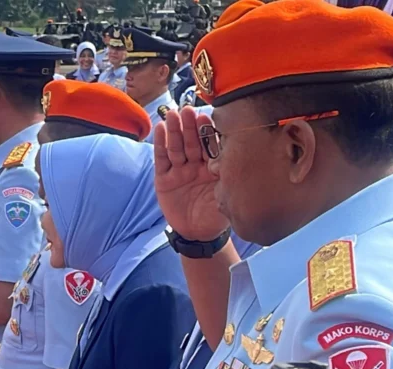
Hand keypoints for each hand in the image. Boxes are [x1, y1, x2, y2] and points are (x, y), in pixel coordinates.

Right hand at [153, 106, 228, 240]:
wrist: (197, 234)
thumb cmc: (216, 215)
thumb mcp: (226, 197)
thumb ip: (227, 178)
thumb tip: (232, 159)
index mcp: (214, 166)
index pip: (210, 145)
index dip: (206, 132)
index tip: (205, 117)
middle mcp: (197, 165)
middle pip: (192, 142)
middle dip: (189, 126)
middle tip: (187, 111)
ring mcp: (180, 170)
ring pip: (177, 147)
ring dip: (174, 131)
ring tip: (171, 115)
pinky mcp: (164, 178)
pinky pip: (162, 159)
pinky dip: (161, 145)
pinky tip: (160, 129)